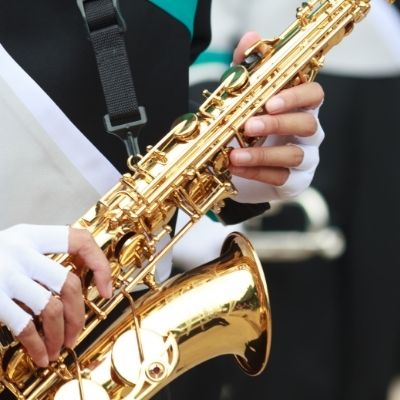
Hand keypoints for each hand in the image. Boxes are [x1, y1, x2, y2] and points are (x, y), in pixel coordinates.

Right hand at [0, 224, 111, 366]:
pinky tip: (41, 355)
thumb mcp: (15, 245)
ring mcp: (5, 274)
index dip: (99, 264)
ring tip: (60, 347)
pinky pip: (24, 325)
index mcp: (31, 235)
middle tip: (77, 332)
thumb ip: (43, 256)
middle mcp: (20, 251)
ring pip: (50, 307)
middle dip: (78, 314)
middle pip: (68, 283)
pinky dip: (37, 345)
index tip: (106, 289)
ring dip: (60, 333)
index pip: (79, 240)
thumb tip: (80, 281)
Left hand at [229, 32, 324, 199]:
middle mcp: (307, 133)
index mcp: (298, 109)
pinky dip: (257, 173)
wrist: (237, 169)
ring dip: (263, 154)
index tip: (271, 101)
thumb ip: (247, 71)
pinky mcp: (293, 183)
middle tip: (249, 126)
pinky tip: (236, 168)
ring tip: (235, 154)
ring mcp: (304, 160)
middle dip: (277, 124)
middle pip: (308, 124)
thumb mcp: (242, 100)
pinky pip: (281, 178)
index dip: (296, 97)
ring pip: (295, 155)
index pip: (314, 96)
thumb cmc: (246, 132)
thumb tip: (251, 38)